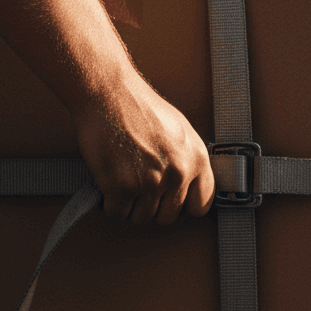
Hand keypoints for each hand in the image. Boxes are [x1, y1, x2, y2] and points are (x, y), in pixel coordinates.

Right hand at [73, 76, 214, 224]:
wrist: (109, 92)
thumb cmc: (138, 105)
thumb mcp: (179, 129)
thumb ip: (186, 159)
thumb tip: (187, 183)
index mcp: (196, 158)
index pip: (201, 205)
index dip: (182, 204)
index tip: (170, 200)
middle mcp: (178, 173)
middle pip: (168, 216)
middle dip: (152, 205)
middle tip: (140, 187)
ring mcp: (150, 182)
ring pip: (141, 218)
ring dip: (130, 204)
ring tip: (123, 180)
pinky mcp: (122, 188)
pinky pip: (118, 214)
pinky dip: (110, 203)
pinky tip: (110, 184)